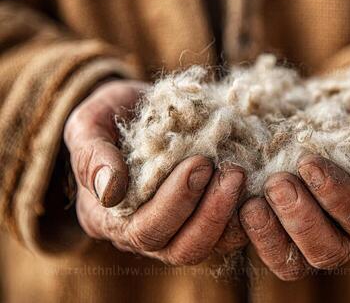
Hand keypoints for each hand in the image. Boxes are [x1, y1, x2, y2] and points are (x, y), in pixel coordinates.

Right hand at [65, 80, 247, 263]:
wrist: (136, 109)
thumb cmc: (109, 117)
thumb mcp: (88, 125)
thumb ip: (91, 155)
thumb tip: (111, 191)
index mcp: (109, 218)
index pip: (143, 229)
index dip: (175, 202)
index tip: (199, 162)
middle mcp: (143, 234)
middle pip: (181, 247)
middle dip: (210, 211)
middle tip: (231, 171)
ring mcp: (176, 230)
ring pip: (208, 246)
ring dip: (230, 215)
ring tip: (242, 174)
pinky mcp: (203, 219)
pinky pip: (228, 233)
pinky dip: (244, 213)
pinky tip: (254, 184)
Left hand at [239, 91, 349, 279]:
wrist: (344, 108)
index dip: (336, 198)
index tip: (308, 162)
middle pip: (330, 250)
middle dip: (302, 218)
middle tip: (279, 181)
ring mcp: (317, 231)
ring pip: (299, 260)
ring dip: (276, 231)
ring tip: (260, 194)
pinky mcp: (285, 228)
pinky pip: (272, 253)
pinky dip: (256, 235)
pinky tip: (245, 205)